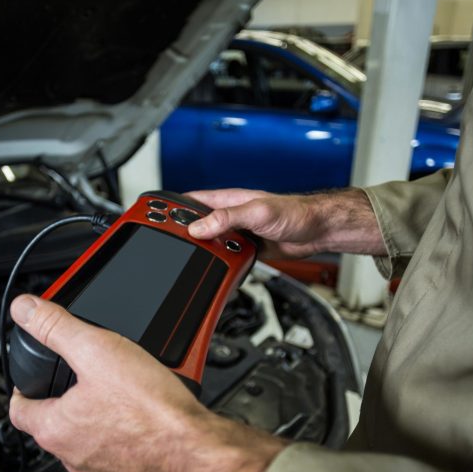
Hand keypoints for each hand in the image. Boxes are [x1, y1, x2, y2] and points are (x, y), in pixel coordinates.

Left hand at [8, 294, 286, 471]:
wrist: (195, 450)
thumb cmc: (150, 410)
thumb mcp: (97, 350)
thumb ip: (56, 328)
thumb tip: (25, 309)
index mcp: (55, 428)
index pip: (18, 409)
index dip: (24, 386)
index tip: (32, 374)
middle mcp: (72, 455)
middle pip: (53, 422)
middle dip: (63, 397)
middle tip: (78, 374)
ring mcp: (102, 468)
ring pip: (86, 436)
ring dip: (94, 414)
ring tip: (114, 389)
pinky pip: (118, 447)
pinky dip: (123, 429)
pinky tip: (142, 410)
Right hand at [186, 188, 385, 258]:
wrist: (318, 232)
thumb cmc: (296, 213)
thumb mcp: (257, 212)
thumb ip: (227, 218)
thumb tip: (199, 226)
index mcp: (228, 200)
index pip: (191, 201)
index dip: (171, 207)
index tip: (155, 215)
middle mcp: (229, 217)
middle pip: (197, 226)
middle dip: (182, 235)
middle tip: (167, 246)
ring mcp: (236, 235)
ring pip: (210, 246)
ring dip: (204, 254)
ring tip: (193, 262)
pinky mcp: (245, 251)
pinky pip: (226, 259)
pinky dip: (221, 266)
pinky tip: (217, 271)